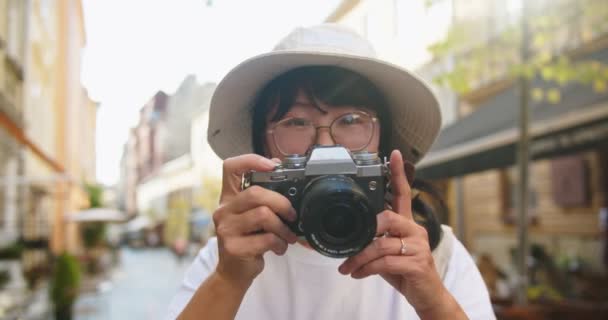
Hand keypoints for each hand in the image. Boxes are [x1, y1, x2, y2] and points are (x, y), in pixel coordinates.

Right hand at [213, 154, 297, 287]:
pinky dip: (279, 244)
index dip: (251, 160)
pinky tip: (278, 248)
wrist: (233, 272)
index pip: (231, 167)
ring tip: (287, 236)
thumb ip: (262, 197)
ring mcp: (226, 229)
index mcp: (228, 197)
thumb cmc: (247, 240)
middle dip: (281, 203)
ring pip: (263, 215)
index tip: (272, 166)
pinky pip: (266, 238)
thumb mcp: (251, 215)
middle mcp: (223, 210)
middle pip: (255, 193)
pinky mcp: (233, 247)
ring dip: (283, 227)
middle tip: (292, 215)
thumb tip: (280, 170)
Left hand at [338, 150, 458, 316]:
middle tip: (350, 248)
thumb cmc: (405, 271)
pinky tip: (358, 273)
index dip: (398, 174)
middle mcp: (415, 230)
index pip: (403, 193)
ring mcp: (418, 247)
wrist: (427, 296)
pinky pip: (385, 262)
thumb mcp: (388, 252)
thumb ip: (375, 240)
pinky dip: (367, 269)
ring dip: (360, 258)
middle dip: (365, 233)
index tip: (393, 155)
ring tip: (348, 268)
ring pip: (382, 245)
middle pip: (388, 218)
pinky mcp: (417, 264)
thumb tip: (350, 238)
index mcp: (407, 224)